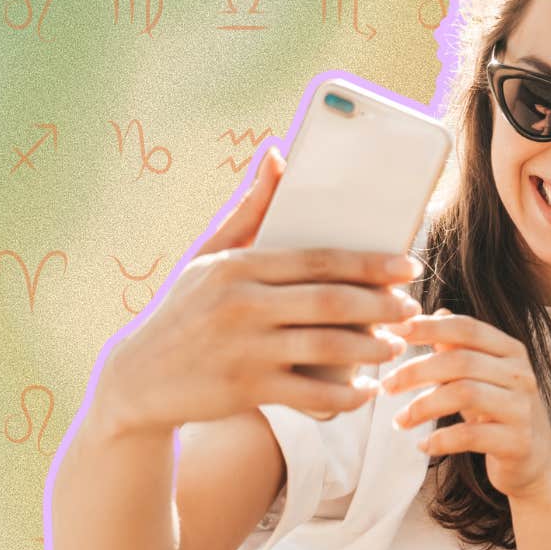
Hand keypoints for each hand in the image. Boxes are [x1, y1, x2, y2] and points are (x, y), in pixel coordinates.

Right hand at [94, 148, 423, 437]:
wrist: (137, 379)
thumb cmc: (185, 309)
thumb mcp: (208, 256)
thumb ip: (250, 209)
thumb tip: (278, 154)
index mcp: (239, 267)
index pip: (320, 260)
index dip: (371, 264)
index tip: (409, 266)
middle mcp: (241, 305)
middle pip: (331, 302)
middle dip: (382, 306)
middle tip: (412, 309)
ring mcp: (244, 350)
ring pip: (328, 347)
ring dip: (372, 349)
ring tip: (396, 346)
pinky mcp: (245, 390)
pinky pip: (311, 394)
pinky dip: (346, 395)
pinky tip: (367, 390)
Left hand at [379, 312, 550, 499]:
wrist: (536, 461)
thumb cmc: (501, 413)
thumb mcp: (483, 377)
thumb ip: (462, 348)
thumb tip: (438, 313)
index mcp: (511, 351)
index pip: (467, 328)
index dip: (428, 327)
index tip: (393, 331)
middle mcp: (521, 374)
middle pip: (461, 361)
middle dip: (416, 371)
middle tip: (386, 385)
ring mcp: (521, 408)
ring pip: (465, 394)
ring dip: (423, 406)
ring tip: (400, 420)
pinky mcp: (517, 441)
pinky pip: (471, 435)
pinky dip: (440, 440)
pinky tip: (423, 445)